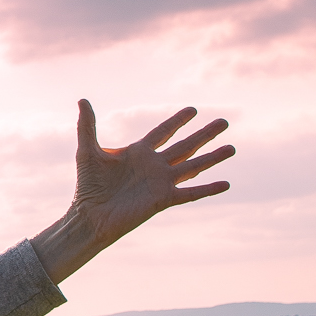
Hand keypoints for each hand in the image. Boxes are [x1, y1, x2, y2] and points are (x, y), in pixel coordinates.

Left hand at [30, 99, 232, 283]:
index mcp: (139, 153)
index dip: (178, 120)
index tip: (193, 109)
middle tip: (224, 122)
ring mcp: (161, 183)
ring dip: (213, 157)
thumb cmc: (87, 186)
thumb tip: (83, 100)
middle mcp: (154, 166)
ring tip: (232, 148)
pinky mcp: (163, 199)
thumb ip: (87, 126)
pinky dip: (207, 188)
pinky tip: (226, 183)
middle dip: (204, 134)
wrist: (90, 215)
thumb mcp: (88, 151)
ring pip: (193, 166)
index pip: (163, 132)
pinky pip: (190, 193)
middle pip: (185, 145)